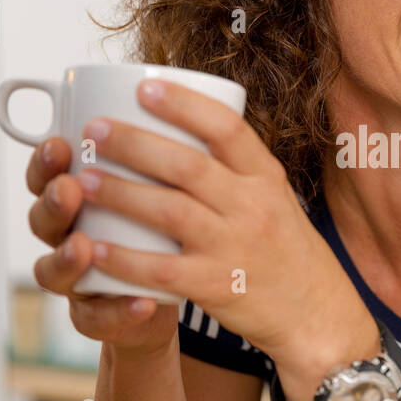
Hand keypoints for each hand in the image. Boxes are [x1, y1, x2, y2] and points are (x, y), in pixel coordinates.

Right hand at [24, 135, 179, 358]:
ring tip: (83, 246)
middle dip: (52, 202)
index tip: (61, 142)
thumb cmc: (170, 224)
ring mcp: (80, 279)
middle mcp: (70, 235)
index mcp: (80, 196)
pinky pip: (99, 318)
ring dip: (68, 256)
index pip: (48, 173)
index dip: (45, 160)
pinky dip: (120, 311)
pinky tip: (144, 302)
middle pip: (42, 219)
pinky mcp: (102, 317)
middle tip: (70, 188)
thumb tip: (166, 86)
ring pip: (55, 271)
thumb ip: (158, 145)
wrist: (182, 291)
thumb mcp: (166, 180)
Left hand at [73, 78, 375, 391]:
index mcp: (265, 177)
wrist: (315, 313)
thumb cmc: (286, 249)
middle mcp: (252, 207)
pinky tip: (94, 247)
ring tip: (84, 179)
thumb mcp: (275, 196)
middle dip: (133, 143)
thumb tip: (181, 123)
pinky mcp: (217, 287)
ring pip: (169, 212)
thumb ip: (235, 167)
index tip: (144, 88)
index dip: (183, 105)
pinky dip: (124, 258)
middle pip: (187, 166)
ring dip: (121, 193)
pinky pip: (161, 270)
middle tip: (94, 129)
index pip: (227, 128)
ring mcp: (234, 247)